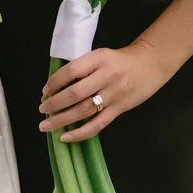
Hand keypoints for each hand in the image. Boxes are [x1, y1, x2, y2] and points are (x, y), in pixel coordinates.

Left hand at [38, 41, 169, 142]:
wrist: (150, 64)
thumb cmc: (121, 59)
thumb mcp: (101, 55)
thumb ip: (83, 67)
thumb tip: (57, 85)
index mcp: (99, 59)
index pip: (71, 71)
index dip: (54, 82)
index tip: (45, 91)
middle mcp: (106, 76)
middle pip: (75, 93)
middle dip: (54, 103)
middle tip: (42, 109)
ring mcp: (113, 94)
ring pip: (83, 110)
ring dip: (61, 120)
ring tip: (46, 125)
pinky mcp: (119, 109)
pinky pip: (97, 125)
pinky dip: (79, 133)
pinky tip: (65, 137)